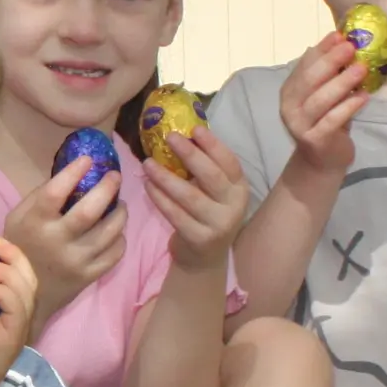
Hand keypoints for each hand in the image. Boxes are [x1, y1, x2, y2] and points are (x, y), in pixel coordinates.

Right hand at [0, 157, 123, 320]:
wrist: (22, 296)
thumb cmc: (18, 248)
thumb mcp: (16, 218)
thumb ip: (38, 197)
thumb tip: (71, 175)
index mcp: (35, 223)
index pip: (55, 191)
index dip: (74, 171)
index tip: (87, 160)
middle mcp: (56, 241)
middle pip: (89, 211)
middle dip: (107, 188)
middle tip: (115, 176)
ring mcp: (75, 261)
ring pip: (109, 232)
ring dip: (120, 213)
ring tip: (120, 204)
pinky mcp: (88, 277)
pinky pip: (114, 254)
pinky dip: (120, 239)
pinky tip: (116, 232)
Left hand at [0, 234, 36, 386]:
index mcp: (5, 313)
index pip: (19, 278)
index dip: (10, 256)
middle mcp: (17, 318)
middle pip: (29, 278)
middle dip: (15, 256)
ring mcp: (18, 327)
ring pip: (26, 288)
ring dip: (7, 270)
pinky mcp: (14, 336)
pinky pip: (16, 305)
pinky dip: (2, 291)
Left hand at [133, 125, 248, 268]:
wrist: (205, 257)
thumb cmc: (206, 214)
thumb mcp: (214, 192)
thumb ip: (203, 169)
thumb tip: (180, 136)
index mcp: (239, 188)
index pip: (230, 162)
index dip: (213, 144)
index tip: (194, 128)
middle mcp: (234, 206)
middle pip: (212, 176)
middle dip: (189, 154)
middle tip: (169, 137)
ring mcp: (218, 224)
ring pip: (190, 196)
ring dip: (166, 177)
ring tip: (147, 163)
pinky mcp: (199, 239)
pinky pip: (175, 215)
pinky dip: (159, 199)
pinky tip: (147, 186)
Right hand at [278, 28, 369, 177]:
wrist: (322, 161)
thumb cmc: (326, 121)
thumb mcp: (324, 95)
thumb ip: (328, 74)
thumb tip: (342, 41)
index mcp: (290, 90)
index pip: (304, 65)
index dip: (322, 49)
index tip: (340, 35)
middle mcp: (289, 106)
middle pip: (309, 80)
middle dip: (331, 61)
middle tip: (351, 47)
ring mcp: (300, 124)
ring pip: (320, 100)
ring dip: (342, 82)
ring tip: (362, 68)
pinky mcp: (314, 139)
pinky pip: (332, 120)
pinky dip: (348, 107)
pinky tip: (363, 97)